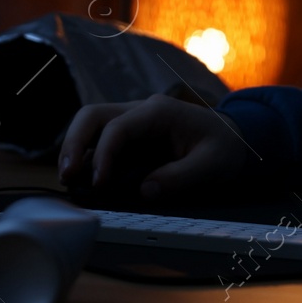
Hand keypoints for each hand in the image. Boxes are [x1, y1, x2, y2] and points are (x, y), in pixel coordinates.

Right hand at [57, 94, 248, 200]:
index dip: (102, 156)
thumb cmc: (224, 148)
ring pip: (91, 124)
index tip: (99, 185)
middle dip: (74, 144)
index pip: (118, 128)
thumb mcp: (213, 164)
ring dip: (75, 149)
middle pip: (93, 116)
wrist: (233, 139)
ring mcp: (133, 121)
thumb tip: (145, 191)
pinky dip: (87, 156)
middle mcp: (140, 111)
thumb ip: (180, 177)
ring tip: (69, 180)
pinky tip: (83, 179)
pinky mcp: (130, 136)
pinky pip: (101, 140)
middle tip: (67, 177)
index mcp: (159, 112)